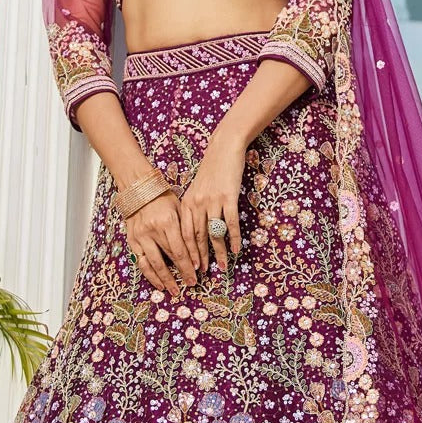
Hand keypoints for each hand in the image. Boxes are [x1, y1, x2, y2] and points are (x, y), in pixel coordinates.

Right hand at [124, 190, 199, 297]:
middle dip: (180, 275)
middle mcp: (152, 231)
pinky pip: (141, 261)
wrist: (138, 189)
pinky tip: (157, 282)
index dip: (188, 265)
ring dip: (163, 279)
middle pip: (168, 259)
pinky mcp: (132, 240)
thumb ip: (186, 230)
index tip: (196, 276)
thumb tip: (196, 253)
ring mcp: (140, 237)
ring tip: (172, 290)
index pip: (180, 250)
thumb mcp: (179, 209)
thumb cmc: (162, 198)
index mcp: (167, 222)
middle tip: (189, 285)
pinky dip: (149, 274)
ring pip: (152, 264)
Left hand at [179, 129, 246, 271]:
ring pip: (214, 233)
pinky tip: (236, 249)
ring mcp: (212, 201)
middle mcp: (197, 204)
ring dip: (218, 252)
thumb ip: (194, 209)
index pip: (184, 234)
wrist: (223, 149)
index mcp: (187, 203)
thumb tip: (195, 231)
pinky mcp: (228, 197)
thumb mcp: (196, 190)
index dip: (187, 253)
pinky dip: (234, 238)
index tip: (190, 267)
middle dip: (200, 258)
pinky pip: (231, 223)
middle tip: (202, 274)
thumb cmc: (211, 170)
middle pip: (197, 237)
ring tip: (223, 267)